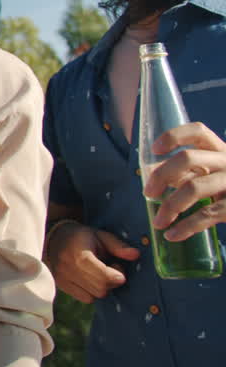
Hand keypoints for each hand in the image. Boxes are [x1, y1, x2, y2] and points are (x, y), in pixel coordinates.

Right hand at [44, 221, 138, 303]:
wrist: (53, 239)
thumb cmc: (81, 236)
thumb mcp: (100, 236)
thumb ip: (118, 246)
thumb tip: (136, 255)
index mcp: (79, 255)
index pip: (104, 277)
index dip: (117, 275)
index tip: (117, 266)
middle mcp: (68, 269)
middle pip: (101, 289)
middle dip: (111, 282)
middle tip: (110, 268)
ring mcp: (63, 279)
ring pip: (94, 296)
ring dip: (102, 287)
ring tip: (98, 273)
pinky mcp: (62, 286)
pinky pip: (86, 298)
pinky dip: (92, 292)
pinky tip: (90, 279)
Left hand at [143, 122, 225, 239]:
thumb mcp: (211, 175)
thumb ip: (185, 172)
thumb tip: (149, 173)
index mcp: (220, 150)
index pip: (198, 131)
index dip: (174, 136)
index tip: (154, 149)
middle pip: (188, 158)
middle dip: (161, 175)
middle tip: (148, 193)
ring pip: (194, 187)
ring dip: (170, 207)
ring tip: (158, 222)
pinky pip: (207, 214)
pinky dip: (186, 226)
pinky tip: (172, 235)